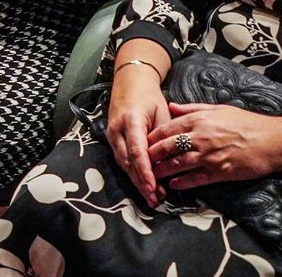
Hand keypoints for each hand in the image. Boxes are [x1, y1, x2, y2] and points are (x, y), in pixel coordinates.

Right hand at [106, 62, 171, 206]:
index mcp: (131, 120)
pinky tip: (145, 184)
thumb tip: (169, 161)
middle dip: (141, 182)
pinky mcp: (112, 138)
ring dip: (137, 181)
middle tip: (155, 199)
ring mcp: (111, 134)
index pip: (137, 150)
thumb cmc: (150, 96)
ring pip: (123, 163)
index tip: (154, 186)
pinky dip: (134, 172)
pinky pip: (122, 158)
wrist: (130, 81)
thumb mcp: (161, 113)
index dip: (145, 171)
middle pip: (128, 161)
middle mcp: (117, 129)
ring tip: (152, 196)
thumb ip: (163, 137)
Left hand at [146, 103, 281, 192]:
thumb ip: (192, 108)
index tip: (141, 142)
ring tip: (151, 175)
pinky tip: (173, 185)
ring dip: (162, 170)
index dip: (151, 137)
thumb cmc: (247, 122)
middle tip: (140, 161)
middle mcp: (200, 137)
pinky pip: (196, 179)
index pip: (167, 128)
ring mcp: (209, 155)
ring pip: (178, 164)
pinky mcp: (220, 172)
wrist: (273, 141)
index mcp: (199, 120)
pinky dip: (182, 182)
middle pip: (167, 147)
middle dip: (151, 155)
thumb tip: (171, 106)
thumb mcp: (218, 109)